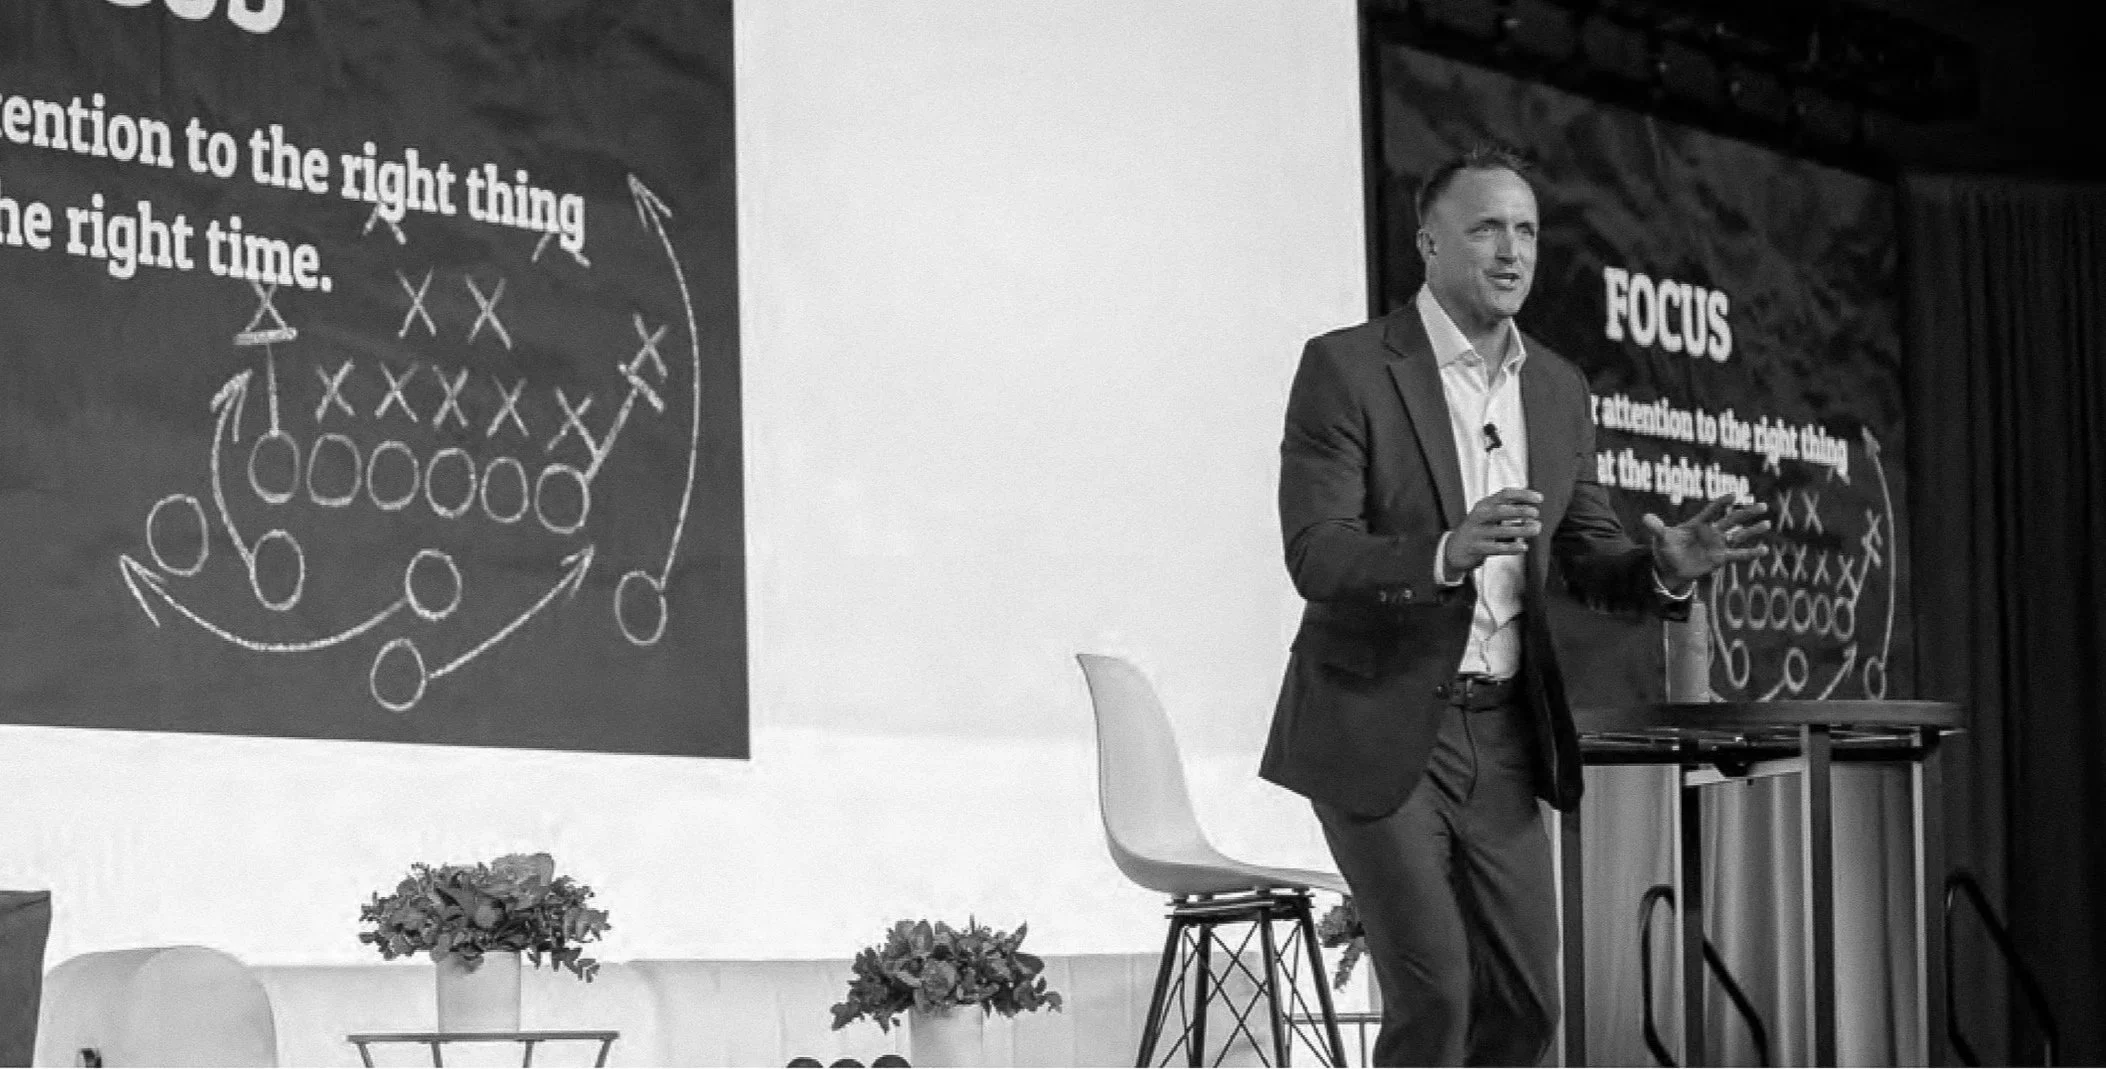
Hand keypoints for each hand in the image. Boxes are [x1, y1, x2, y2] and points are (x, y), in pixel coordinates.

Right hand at [1445, 487, 1542, 574]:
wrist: (1455, 549)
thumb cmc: (1479, 530)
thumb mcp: (1490, 515)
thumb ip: (1509, 511)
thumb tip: (1534, 511)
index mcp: (1485, 504)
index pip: (1505, 494)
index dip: (1523, 494)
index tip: (1539, 499)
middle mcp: (1479, 516)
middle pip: (1500, 510)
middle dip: (1520, 510)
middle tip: (1536, 513)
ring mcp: (1477, 532)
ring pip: (1501, 530)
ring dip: (1521, 529)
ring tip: (1535, 529)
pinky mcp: (1477, 548)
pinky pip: (1496, 548)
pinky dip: (1512, 548)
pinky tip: (1523, 547)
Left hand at [1643, 494, 1770, 585]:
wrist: (1669, 569)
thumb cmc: (1666, 550)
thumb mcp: (1661, 539)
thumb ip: (1656, 528)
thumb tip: (1645, 517)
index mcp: (1698, 523)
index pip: (1713, 510)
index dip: (1723, 502)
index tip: (1734, 494)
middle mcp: (1712, 532)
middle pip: (1732, 519)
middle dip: (1747, 512)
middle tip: (1763, 505)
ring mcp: (1718, 545)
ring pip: (1739, 535)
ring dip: (1753, 530)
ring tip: (1767, 522)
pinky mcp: (1720, 559)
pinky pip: (1738, 555)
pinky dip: (1751, 553)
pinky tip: (1764, 550)